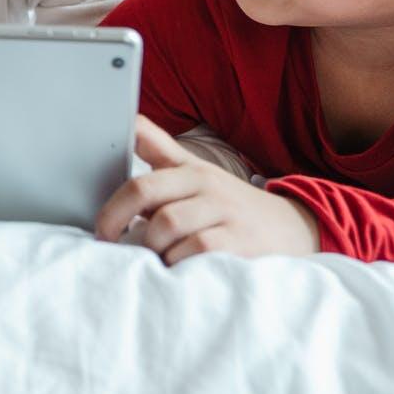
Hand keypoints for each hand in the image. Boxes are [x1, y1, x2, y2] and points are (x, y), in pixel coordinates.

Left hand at [96, 117, 318, 261]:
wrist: (294, 230)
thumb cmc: (231, 206)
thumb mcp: (198, 174)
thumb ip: (160, 152)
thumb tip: (126, 124)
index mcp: (190, 169)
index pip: (142, 169)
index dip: (112, 199)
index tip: (99, 224)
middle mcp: (206, 184)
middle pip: (146, 194)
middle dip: (118, 220)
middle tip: (111, 242)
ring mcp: (224, 212)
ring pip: (165, 226)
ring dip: (150, 248)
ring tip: (152, 258)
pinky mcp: (240, 242)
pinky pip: (194, 250)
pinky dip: (177, 262)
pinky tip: (177, 269)